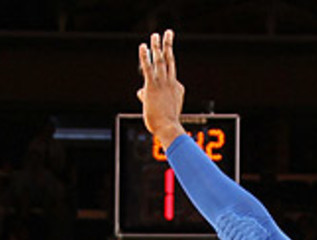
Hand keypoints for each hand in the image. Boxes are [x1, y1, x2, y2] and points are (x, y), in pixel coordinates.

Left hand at [137, 29, 185, 148]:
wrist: (168, 128)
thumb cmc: (165, 123)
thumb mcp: (161, 109)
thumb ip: (149, 97)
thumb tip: (139, 91)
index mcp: (177, 88)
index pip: (170, 75)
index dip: (164, 74)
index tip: (159, 84)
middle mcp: (171, 83)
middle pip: (170, 60)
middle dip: (168, 45)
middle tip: (168, 33)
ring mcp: (162, 84)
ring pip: (161, 61)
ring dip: (158, 46)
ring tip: (156, 35)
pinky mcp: (152, 87)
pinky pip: (148, 68)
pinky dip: (146, 57)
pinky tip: (143, 47)